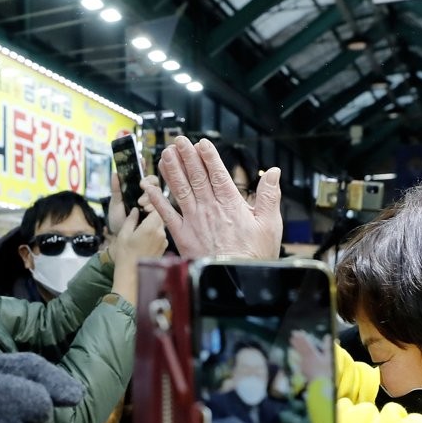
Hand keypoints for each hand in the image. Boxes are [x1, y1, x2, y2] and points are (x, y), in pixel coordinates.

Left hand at [107, 171, 159, 234]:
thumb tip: (115, 172)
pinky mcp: (159, 217)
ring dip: (151, 195)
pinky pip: (162, 207)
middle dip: (149, 182)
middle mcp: (148, 198)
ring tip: (140, 203)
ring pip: (159, 194)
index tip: (141, 161)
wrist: (121, 240)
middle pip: (155, 184)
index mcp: (138, 192)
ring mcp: (154, 207)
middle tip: (142, 186)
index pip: (144, 177)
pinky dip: (155, 206)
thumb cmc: (118, 223)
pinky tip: (147, 209)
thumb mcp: (115, 205)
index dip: (144, 167)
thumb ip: (116, 189)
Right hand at [107, 206, 167, 305]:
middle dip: (152, 214)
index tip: (144, 204)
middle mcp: (161, 233)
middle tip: (142, 214)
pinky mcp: (163, 248)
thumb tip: (135, 210)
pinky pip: (161, 236)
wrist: (132, 275)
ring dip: (153, 224)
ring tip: (141, 228)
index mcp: (151, 227)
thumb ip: (131, 219)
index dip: (151, 204)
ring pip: (161, 226)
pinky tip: (144, 239)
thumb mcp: (124, 234)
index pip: (157, 208)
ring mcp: (164, 242)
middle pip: (160, 216)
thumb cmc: (125, 255)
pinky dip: (154, 234)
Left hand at [143, 136, 281, 259]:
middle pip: (196, 177)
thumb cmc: (254, 256)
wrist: (234, 281)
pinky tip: (148, 187)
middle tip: (178, 141)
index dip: (208, 156)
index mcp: (231, 204)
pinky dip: (156, 199)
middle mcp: (209, 208)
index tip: (201, 143)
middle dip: (187, 157)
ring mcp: (193, 221)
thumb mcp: (270, 225)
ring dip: (172, 170)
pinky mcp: (182, 235)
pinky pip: (166, 214)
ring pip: (180, 189)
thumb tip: (273, 172)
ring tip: (165, 154)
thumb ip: (269, 196)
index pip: (217, 173)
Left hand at [289, 331, 330, 381]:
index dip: (302, 337)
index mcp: (313, 354)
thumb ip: (327, 346)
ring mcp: (304, 365)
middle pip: (301, 348)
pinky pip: (298, 362)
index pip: (306, 344)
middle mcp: (306, 358)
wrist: (321, 384)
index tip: (299, 332)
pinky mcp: (303, 370)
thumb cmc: (327, 371)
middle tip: (293, 333)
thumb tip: (327, 336)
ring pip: (298, 353)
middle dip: (297, 340)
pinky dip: (295, 357)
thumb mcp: (329, 357)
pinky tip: (293, 356)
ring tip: (291, 340)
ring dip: (295, 346)